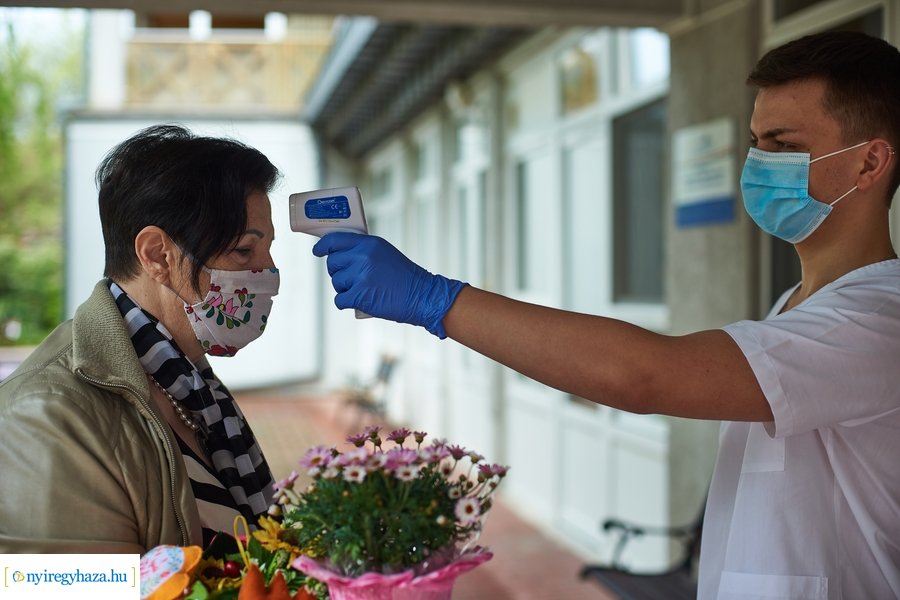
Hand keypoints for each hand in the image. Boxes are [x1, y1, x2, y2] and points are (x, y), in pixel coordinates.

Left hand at [312, 233, 465, 337]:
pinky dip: (346, 303)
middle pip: (332, 263)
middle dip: (338, 272)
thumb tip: (337, 252)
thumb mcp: (384, 253)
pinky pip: (340, 299)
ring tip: (364, 290)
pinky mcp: (360, 295)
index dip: (323, 246)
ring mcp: (361, 275)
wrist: (422, 296)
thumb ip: (363, 250)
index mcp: (369, 243)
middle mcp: (363, 256)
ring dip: (345, 289)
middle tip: (353, 279)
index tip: (317, 251)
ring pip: (336, 282)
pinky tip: (358, 301)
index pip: (335, 240)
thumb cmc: (404, 277)